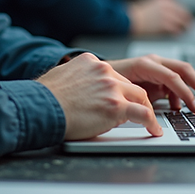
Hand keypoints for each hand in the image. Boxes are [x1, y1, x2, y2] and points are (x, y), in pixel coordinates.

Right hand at [37, 53, 162, 139]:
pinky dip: (151, 122)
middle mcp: (104, 71)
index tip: (122, 99)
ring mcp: (111, 88)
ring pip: (140, 97)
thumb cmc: (44, 98)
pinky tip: (154, 130)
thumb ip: (77, 78)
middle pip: (130, 85)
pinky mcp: (116, 106)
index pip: (114, 75)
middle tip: (139, 113)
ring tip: (150, 122)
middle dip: (135, 100)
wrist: (40, 108)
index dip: (119, 90)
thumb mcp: (61, 76)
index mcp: (91, 62)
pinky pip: (143, 114)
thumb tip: (83, 90)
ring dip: (146, 110)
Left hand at [107, 55, 194, 112]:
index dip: (186, 92)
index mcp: (146, 63)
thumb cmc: (107, 81)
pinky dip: (179, 96)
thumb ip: (141, 100)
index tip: (194, 107)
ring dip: (192, 92)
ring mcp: (156, 68)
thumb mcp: (123, 90)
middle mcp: (154, 62)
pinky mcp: (156, 76)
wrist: (97, 79)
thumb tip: (153, 115)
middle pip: (185, 71)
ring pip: (182, 77)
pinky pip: (173, 84)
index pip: (173, 76)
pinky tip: (178, 108)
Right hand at [127, 0, 192, 35]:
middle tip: (187, 26)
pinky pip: (177, 30)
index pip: (181, 6)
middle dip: (186, 20)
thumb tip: (175, 14)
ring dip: (184, 28)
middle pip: (185, 14)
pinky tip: (175, 34)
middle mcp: (168, 5)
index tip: (184, 18)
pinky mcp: (165, 25)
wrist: (130, 19)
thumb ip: (165, 7)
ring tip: (183, 31)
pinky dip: (177, 33)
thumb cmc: (139, 14)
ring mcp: (167, 15)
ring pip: (183, 23)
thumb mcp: (153, 3)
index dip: (183, 14)